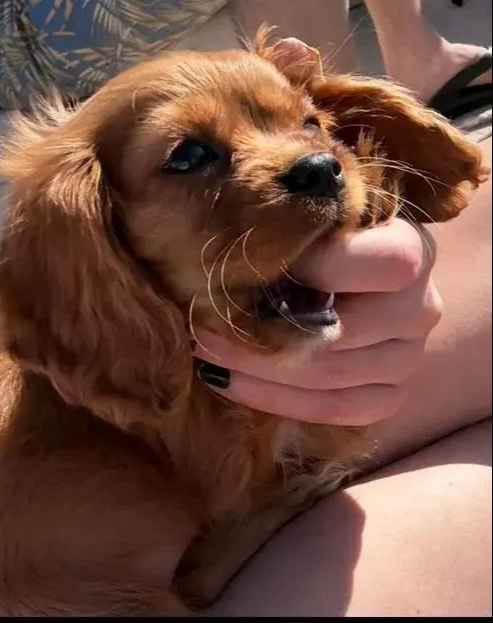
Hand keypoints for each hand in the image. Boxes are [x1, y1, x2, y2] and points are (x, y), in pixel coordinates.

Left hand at [192, 219, 441, 426]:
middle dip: (259, 333)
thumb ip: (299, 217)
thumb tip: (247, 233)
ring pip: (331, 380)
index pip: (381, 265)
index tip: (254, 265)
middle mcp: (421, 308)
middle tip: (200, 321)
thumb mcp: (317, 211)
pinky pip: (334, 411)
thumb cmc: (324, 232)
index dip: (317, 267)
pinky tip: (227, 382)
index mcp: (412, 250)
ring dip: (256, 369)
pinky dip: (274, 400)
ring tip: (204, 350)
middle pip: (341, 336)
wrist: (355, 277)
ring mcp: (409, 358)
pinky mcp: (390, 395)